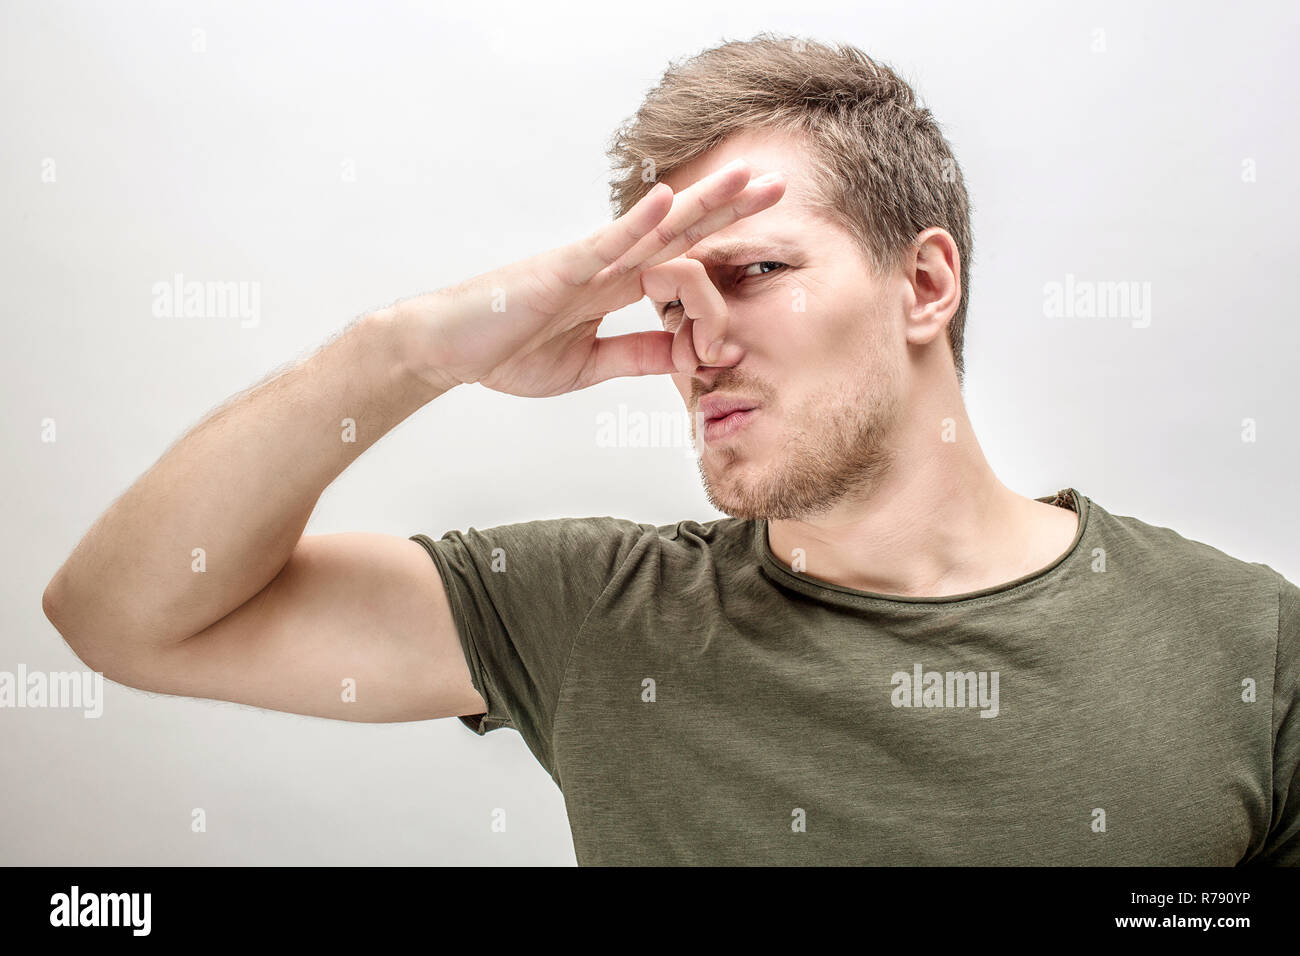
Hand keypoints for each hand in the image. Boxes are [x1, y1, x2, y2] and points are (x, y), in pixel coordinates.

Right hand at [399, 159, 785, 396]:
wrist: (448, 351)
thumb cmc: (506, 352)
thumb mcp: (588, 365)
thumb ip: (636, 356)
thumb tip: (687, 357)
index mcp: (613, 289)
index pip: (679, 265)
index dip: (720, 260)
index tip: (759, 271)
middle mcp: (606, 267)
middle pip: (679, 232)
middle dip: (729, 211)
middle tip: (777, 187)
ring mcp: (585, 263)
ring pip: (653, 227)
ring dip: (701, 203)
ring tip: (744, 178)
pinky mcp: (559, 269)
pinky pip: (605, 243)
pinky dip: (637, 222)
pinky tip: (669, 199)